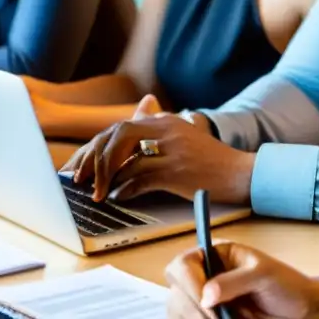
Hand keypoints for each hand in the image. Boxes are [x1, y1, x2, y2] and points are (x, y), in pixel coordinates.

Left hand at [60, 109, 254, 204]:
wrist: (240, 173)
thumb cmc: (208, 160)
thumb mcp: (181, 136)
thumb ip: (155, 128)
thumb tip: (129, 126)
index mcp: (162, 120)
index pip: (117, 128)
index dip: (94, 148)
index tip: (79, 166)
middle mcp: (165, 129)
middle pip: (116, 137)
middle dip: (93, 159)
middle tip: (80, 180)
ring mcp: (171, 148)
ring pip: (126, 157)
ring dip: (106, 177)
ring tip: (97, 193)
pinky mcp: (177, 169)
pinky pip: (142, 177)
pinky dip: (125, 188)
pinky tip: (117, 197)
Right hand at [166, 242, 318, 318]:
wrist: (302, 308)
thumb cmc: (286, 284)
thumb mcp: (263, 275)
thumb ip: (235, 281)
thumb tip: (207, 295)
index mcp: (214, 256)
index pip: (183, 265)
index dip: (189, 283)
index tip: (207, 302)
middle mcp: (203, 277)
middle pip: (176, 293)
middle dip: (194, 310)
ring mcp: (204, 302)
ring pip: (179, 313)